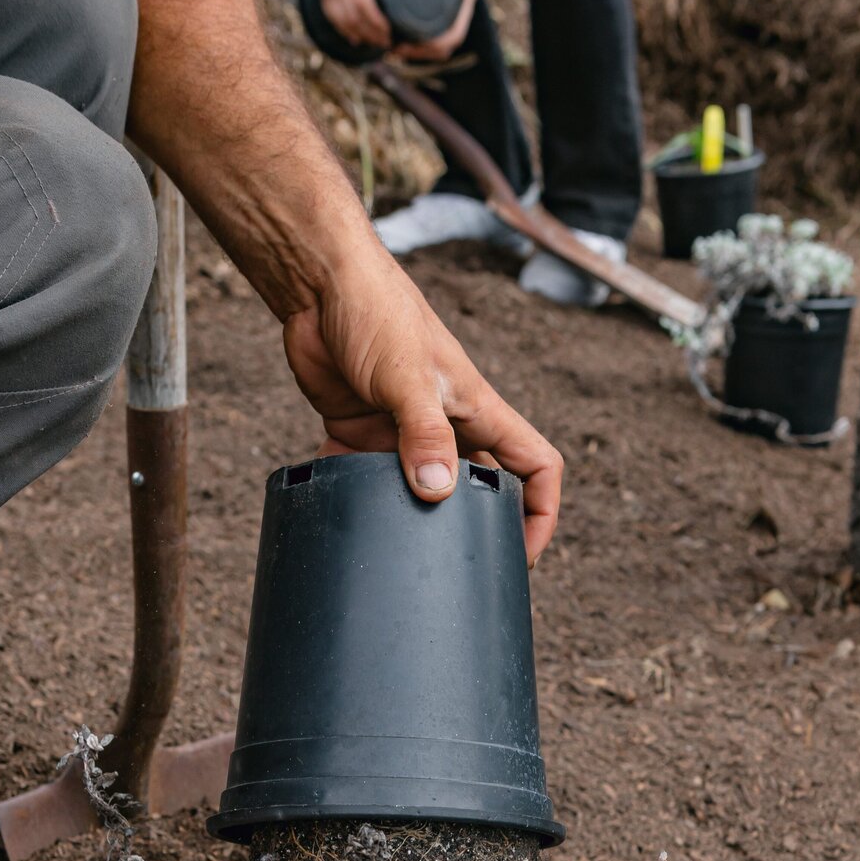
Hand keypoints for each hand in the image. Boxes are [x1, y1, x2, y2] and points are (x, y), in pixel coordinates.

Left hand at [283, 245, 562, 562]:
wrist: (318, 285)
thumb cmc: (376, 311)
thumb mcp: (406, 375)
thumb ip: (424, 433)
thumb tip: (437, 492)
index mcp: (478, 412)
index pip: (535, 468)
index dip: (541, 513)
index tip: (523, 556)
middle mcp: (448, 427)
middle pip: (483, 490)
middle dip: (479, 531)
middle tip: (461, 575)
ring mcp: (403, 433)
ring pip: (423, 492)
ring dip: (415, 521)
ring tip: (401, 560)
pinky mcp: (360, 433)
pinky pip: (366, 481)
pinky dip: (358, 500)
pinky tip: (344, 519)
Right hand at [305, 0, 426, 47]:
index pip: (363, 3)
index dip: (376, 20)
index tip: (390, 30)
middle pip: (354, 18)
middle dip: (372, 34)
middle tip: (389, 42)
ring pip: (342, 21)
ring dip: (359, 35)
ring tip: (376, 42)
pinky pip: (332, 17)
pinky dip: (344, 31)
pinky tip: (355, 40)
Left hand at [393, 0, 479, 62]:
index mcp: (462, 16)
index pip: (450, 38)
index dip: (432, 45)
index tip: (413, 41)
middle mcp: (455, 28)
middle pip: (436, 51)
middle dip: (416, 53)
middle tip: (395, 46)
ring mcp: (446, 33)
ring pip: (429, 54)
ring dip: (411, 55)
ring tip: (391, 48)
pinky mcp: (437, 33)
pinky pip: (426, 50)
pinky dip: (412, 52)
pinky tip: (395, 48)